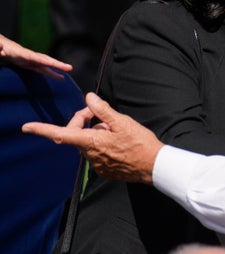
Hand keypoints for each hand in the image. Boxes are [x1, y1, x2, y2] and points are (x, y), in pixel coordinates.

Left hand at [0, 33, 71, 78]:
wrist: (2, 46)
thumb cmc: (0, 47)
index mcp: (20, 53)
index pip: (34, 57)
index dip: (44, 61)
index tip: (53, 64)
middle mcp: (29, 56)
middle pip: (45, 60)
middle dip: (57, 64)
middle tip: (69, 68)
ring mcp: (30, 60)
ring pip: (46, 65)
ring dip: (57, 69)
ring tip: (68, 73)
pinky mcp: (29, 65)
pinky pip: (42, 69)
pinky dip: (51, 73)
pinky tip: (59, 77)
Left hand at [22, 92, 162, 183]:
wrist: (153, 166)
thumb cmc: (140, 143)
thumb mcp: (123, 122)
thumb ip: (103, 110)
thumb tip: (89, 98)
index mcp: (92, 141)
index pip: (61, 134)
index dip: (42, 129)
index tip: (27, 127)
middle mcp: (90, 154)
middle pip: (77, 134)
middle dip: (84, 120)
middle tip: (100, 113)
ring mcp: (96, 164)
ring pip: (88, 142)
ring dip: (96, 132)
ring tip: (116, 129)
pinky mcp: (104, 170)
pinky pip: (97, 153)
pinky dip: (103, 144)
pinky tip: (119, 142)